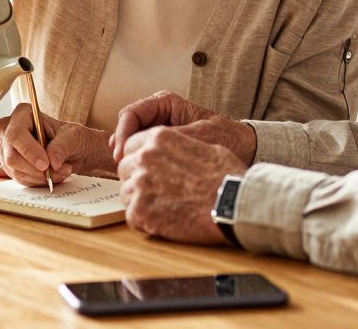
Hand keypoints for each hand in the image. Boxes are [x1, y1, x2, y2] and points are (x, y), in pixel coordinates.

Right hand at [0, 104, 116, 185]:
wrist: (75, 152)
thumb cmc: (74, 138)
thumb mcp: (74, 137)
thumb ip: (63, 146)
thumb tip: (53, 161)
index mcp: (24, 114)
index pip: (16, 134)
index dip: (29, 151)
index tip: (45, 165)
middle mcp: (10, 129)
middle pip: (11, 155)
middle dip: (34, 170)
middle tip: (57, 174)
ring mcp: (7, 148)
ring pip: (14, 170)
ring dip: (37, 178)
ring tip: (59, 174)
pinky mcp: (10, 163)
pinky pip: (16, 177)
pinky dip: (32, 181)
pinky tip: (33, 177)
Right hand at [111, 90, 257, 163]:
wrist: (242, 148)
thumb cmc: (225, 138)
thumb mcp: (199, 135)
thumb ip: (173, 137)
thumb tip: (148, 146)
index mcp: (165, 103)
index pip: (131, 114)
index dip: (122, 134)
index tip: (122, 154)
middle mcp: (158, 113)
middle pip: (127, 126)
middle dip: (122, 145)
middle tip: (121, 165)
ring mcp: (158, 128)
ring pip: (131, 139)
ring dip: (128, 154)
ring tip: (127, 171)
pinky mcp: (161, 143)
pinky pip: (142, 149)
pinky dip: (137, 160)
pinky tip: (139, 173)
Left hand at [117, 126, 245, 244]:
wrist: (233, 204)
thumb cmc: (225, 175)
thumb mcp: (202, 146)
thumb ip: (177, 146)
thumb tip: (171, 153)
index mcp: (159, 138)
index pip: (131, 145)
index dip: (138, 158)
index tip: (146, 169)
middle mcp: (145, 157)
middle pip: (124, 168)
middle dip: (136, 178)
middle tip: (155, 190)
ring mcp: (140, 185)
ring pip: (126, 192)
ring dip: (139, 199)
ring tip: (162, 207)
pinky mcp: (140, 211)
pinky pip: (131, 214)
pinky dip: (144, 219)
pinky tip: (163, 220)